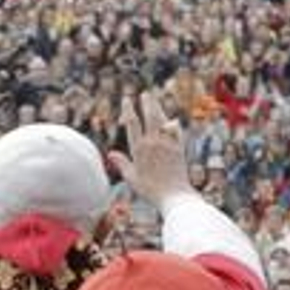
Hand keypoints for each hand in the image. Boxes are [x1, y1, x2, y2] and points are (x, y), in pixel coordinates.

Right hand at [109, 93, 197, 209]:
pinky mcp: (179, 148)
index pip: (132, 123)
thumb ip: (122, 163)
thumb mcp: (132, 178)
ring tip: (155, 102)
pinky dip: (172, 123)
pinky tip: (170, 120)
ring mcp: (168, 144)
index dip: (129, 109)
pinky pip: (175, 130)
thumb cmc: (151, 191)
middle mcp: (153, 143)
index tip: (127, 99)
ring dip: (159, 109)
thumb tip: (110, 153)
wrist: (174, 196)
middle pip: (150, 116)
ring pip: (162, 121)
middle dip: (147, 103)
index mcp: (139, 149)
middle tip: (145, 94)